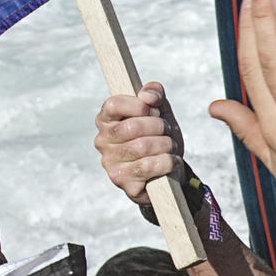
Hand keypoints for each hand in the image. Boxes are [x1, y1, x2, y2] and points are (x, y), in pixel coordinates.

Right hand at [95, 82, 183, 205]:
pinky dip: (167, 162)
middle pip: (132, 126)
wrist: (168, 171)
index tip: (154, 111)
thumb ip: (155, 95)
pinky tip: (172, 161)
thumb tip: (148, 95)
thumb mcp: (160, 112)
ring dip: (166, 145)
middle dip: (159, 127)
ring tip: (171, 146)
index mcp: (106, 120)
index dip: (138, 105)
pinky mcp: (121, 181)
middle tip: (167, 131)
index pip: (113, 104)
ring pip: (142, 147)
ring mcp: (109, 162)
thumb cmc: (159, 138)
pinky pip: (147, 167)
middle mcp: (102, 141)